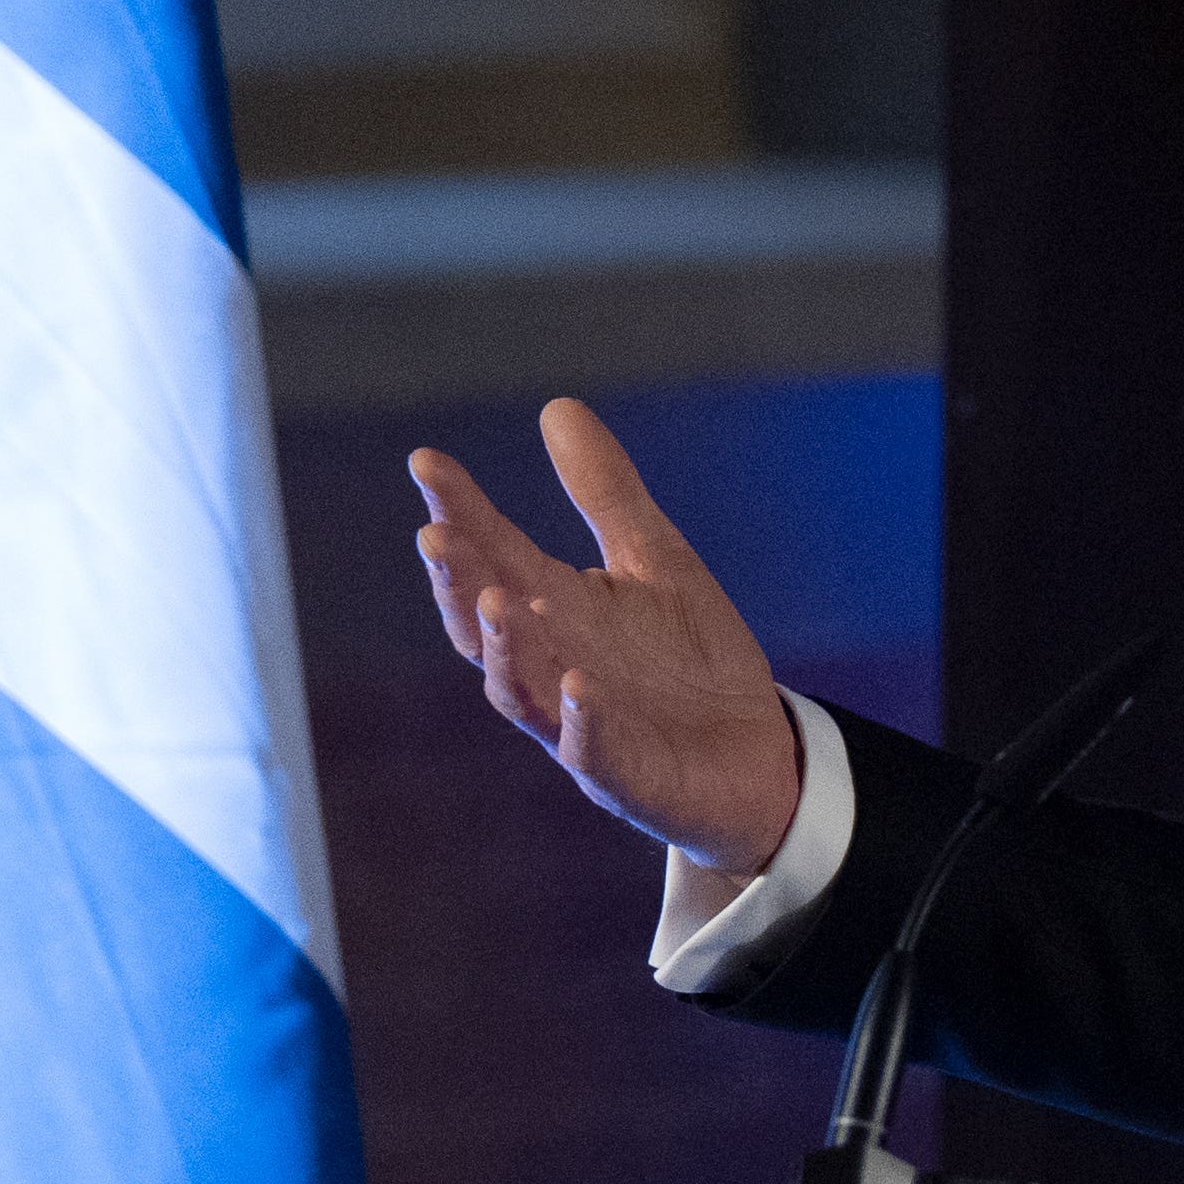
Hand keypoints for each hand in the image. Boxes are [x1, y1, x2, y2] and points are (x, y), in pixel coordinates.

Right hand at [410, 402, 803, 874]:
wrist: (756, 754)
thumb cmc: (690, 660)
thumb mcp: (655, 559)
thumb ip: (605, 494)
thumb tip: (558, 406)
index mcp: (555, 610)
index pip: (492, 555)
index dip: (459, 512)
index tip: (427, 461)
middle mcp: (551, 666)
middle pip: (486, 627)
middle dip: (459, 583)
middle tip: (437, 535)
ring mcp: (581, 727)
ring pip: (523, 692)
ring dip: (506, 649)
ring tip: (495, 600)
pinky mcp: (628, 776)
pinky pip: (596, 752)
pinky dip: (583, 719)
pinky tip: (578, 684)